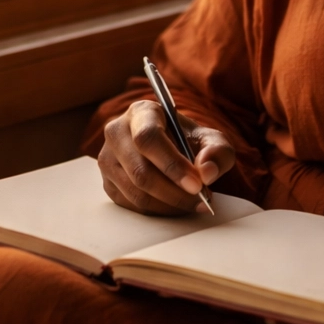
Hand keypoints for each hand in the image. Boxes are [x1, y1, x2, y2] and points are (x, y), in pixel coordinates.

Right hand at [98, 99, 234, 215]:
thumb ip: (217, 152)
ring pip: (136, 192)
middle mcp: (117, 132)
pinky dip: (158, 211)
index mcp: (141, 112)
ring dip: (169, 204)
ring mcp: (107, 159)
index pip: (149, 138)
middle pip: (140, 170)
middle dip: (174, 192)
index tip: (197, 184)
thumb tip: (207, 172)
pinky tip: (177, 205)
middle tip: (201, 200)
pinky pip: (131, 204)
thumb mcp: (211, 139)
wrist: (172, 148)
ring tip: (194, 203)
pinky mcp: (107, 182)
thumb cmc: (189, 141)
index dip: (172, 164)